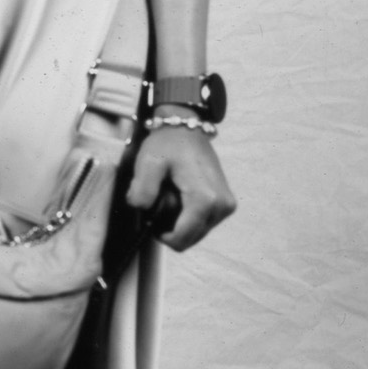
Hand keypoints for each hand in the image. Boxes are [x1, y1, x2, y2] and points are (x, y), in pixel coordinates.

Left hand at [125, 124, 235, 252]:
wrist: (186, 128)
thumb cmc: (168, 143)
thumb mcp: (148, 162)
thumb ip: (142, 190)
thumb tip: (141, 210)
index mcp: (205, 199)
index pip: (181, 240)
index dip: (161, 235)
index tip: (152, 215)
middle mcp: (221, 206)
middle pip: (190, 239)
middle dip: (172, 226)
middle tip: (162, 199)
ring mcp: (226, 206)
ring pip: (197, 233)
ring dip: (180, 222)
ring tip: (172, 195)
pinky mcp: (226, 204)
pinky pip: (203, 224)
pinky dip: (189, 217)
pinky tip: (182, 196)